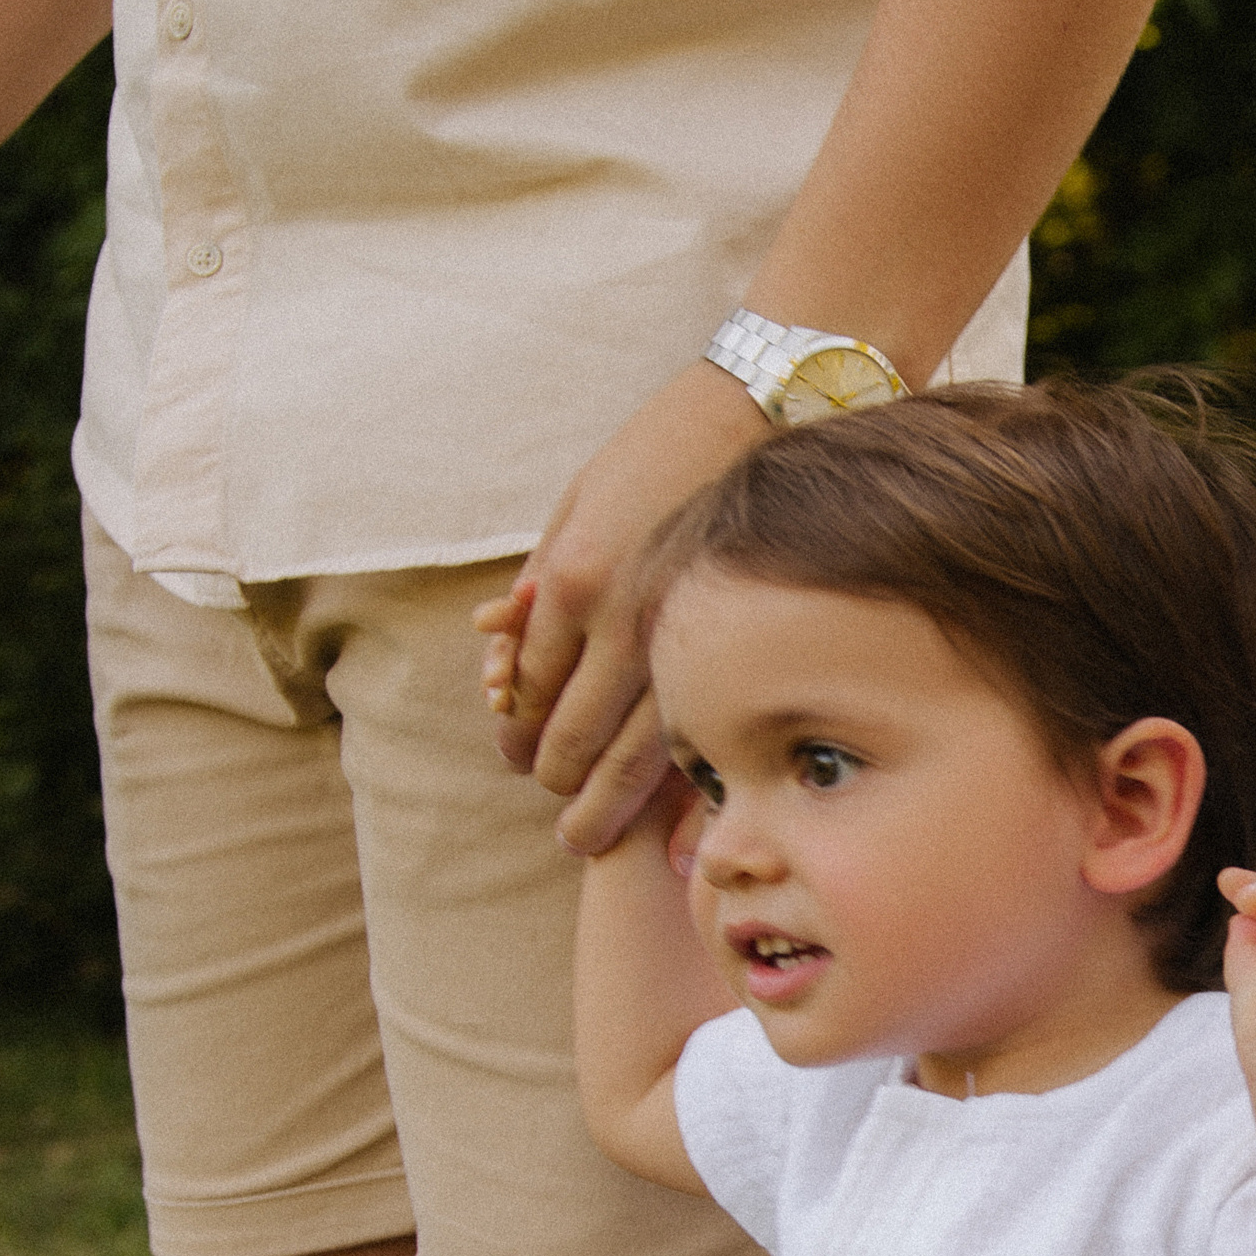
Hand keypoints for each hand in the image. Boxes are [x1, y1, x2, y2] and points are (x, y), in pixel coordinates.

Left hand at [478, 358, 768, 854]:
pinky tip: (663, 827)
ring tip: (587, 839)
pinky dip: (671, 795)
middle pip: (571, 734)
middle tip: (555, 810)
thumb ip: (537, 578)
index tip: (516, 752)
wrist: (762, 415)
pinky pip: (693, 741)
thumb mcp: (577, 503)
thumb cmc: (661, 452)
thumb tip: (493, 641)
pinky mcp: (732, 652)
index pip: (526, 683)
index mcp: (572, 579)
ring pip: (630, 758)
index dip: (515, 725)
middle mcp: (621, 622)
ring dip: (603, 806)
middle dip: (555, 779)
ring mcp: (682, 644)